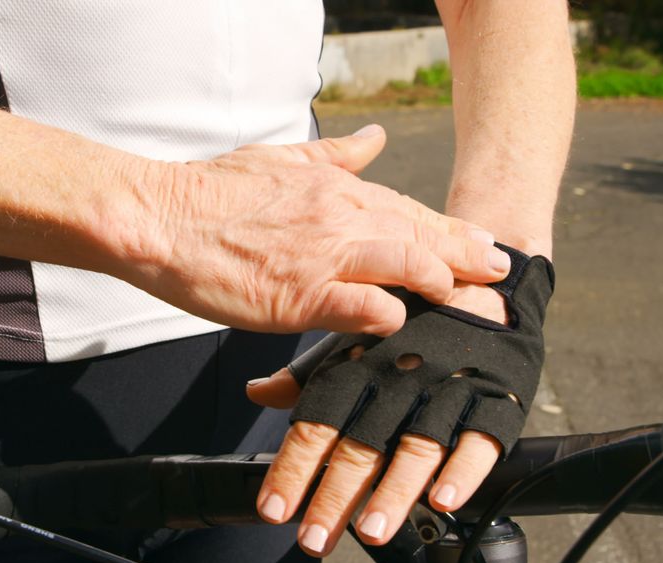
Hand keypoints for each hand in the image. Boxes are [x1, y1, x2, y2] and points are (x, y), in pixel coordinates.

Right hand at [117, 125, 512, 335]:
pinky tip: (402, 324)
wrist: (160, 218)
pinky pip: (364, 306)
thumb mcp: (280, 160)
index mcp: (334, 189)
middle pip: (420, 235)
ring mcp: (322, 255)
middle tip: (502, 273)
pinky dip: (390, 317)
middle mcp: (338, 217)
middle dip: (467, 256)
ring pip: (406, 263)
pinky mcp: (300, 295)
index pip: (408, 210)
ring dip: (439, 282)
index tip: (484, 246)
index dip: (451, 231)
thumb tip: (376, 138)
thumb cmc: (212, 191)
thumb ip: (334, 155)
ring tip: (460, 299)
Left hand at [247, 285, 510, 556]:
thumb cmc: (412, 321)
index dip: (294, 467)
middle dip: (334, 495)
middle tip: (313, 538)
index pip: (318, 422)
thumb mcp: (355, 339)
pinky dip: (462, 472)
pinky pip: (479, 440)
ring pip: (416, 448)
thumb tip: (257, 393)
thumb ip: (308, 375)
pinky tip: (442, 501)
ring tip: (371, 532)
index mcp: (361, 368)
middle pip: (362, 445)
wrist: (487, 286)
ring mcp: (448, 392)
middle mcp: (400, 382)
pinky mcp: (494, 401)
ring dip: (393, 492)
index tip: (272, 508)